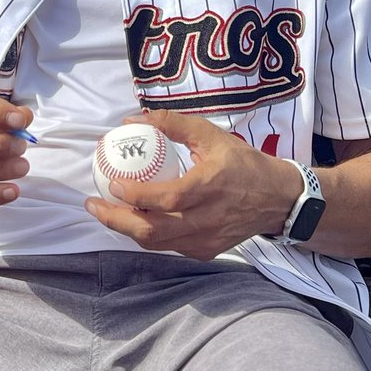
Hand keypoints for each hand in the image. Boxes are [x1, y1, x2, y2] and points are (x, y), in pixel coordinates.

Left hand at [84, 110, 299, 259]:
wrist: (277, 199)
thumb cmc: (242, 162)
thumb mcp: (210, 134)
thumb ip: (173, 123)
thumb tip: (133, 119)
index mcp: (209, 188)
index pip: (168, 199)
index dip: (137, 195)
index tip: (114, 182)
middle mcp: (206, 220)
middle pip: (154, 231)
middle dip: (117, 220)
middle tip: (93, 203)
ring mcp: (206, 241)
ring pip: (158, 243)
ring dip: (127, 228)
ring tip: (104, 210)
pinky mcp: (206, 251)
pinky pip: (169, 246)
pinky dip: (146, 234)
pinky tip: (131, 217)